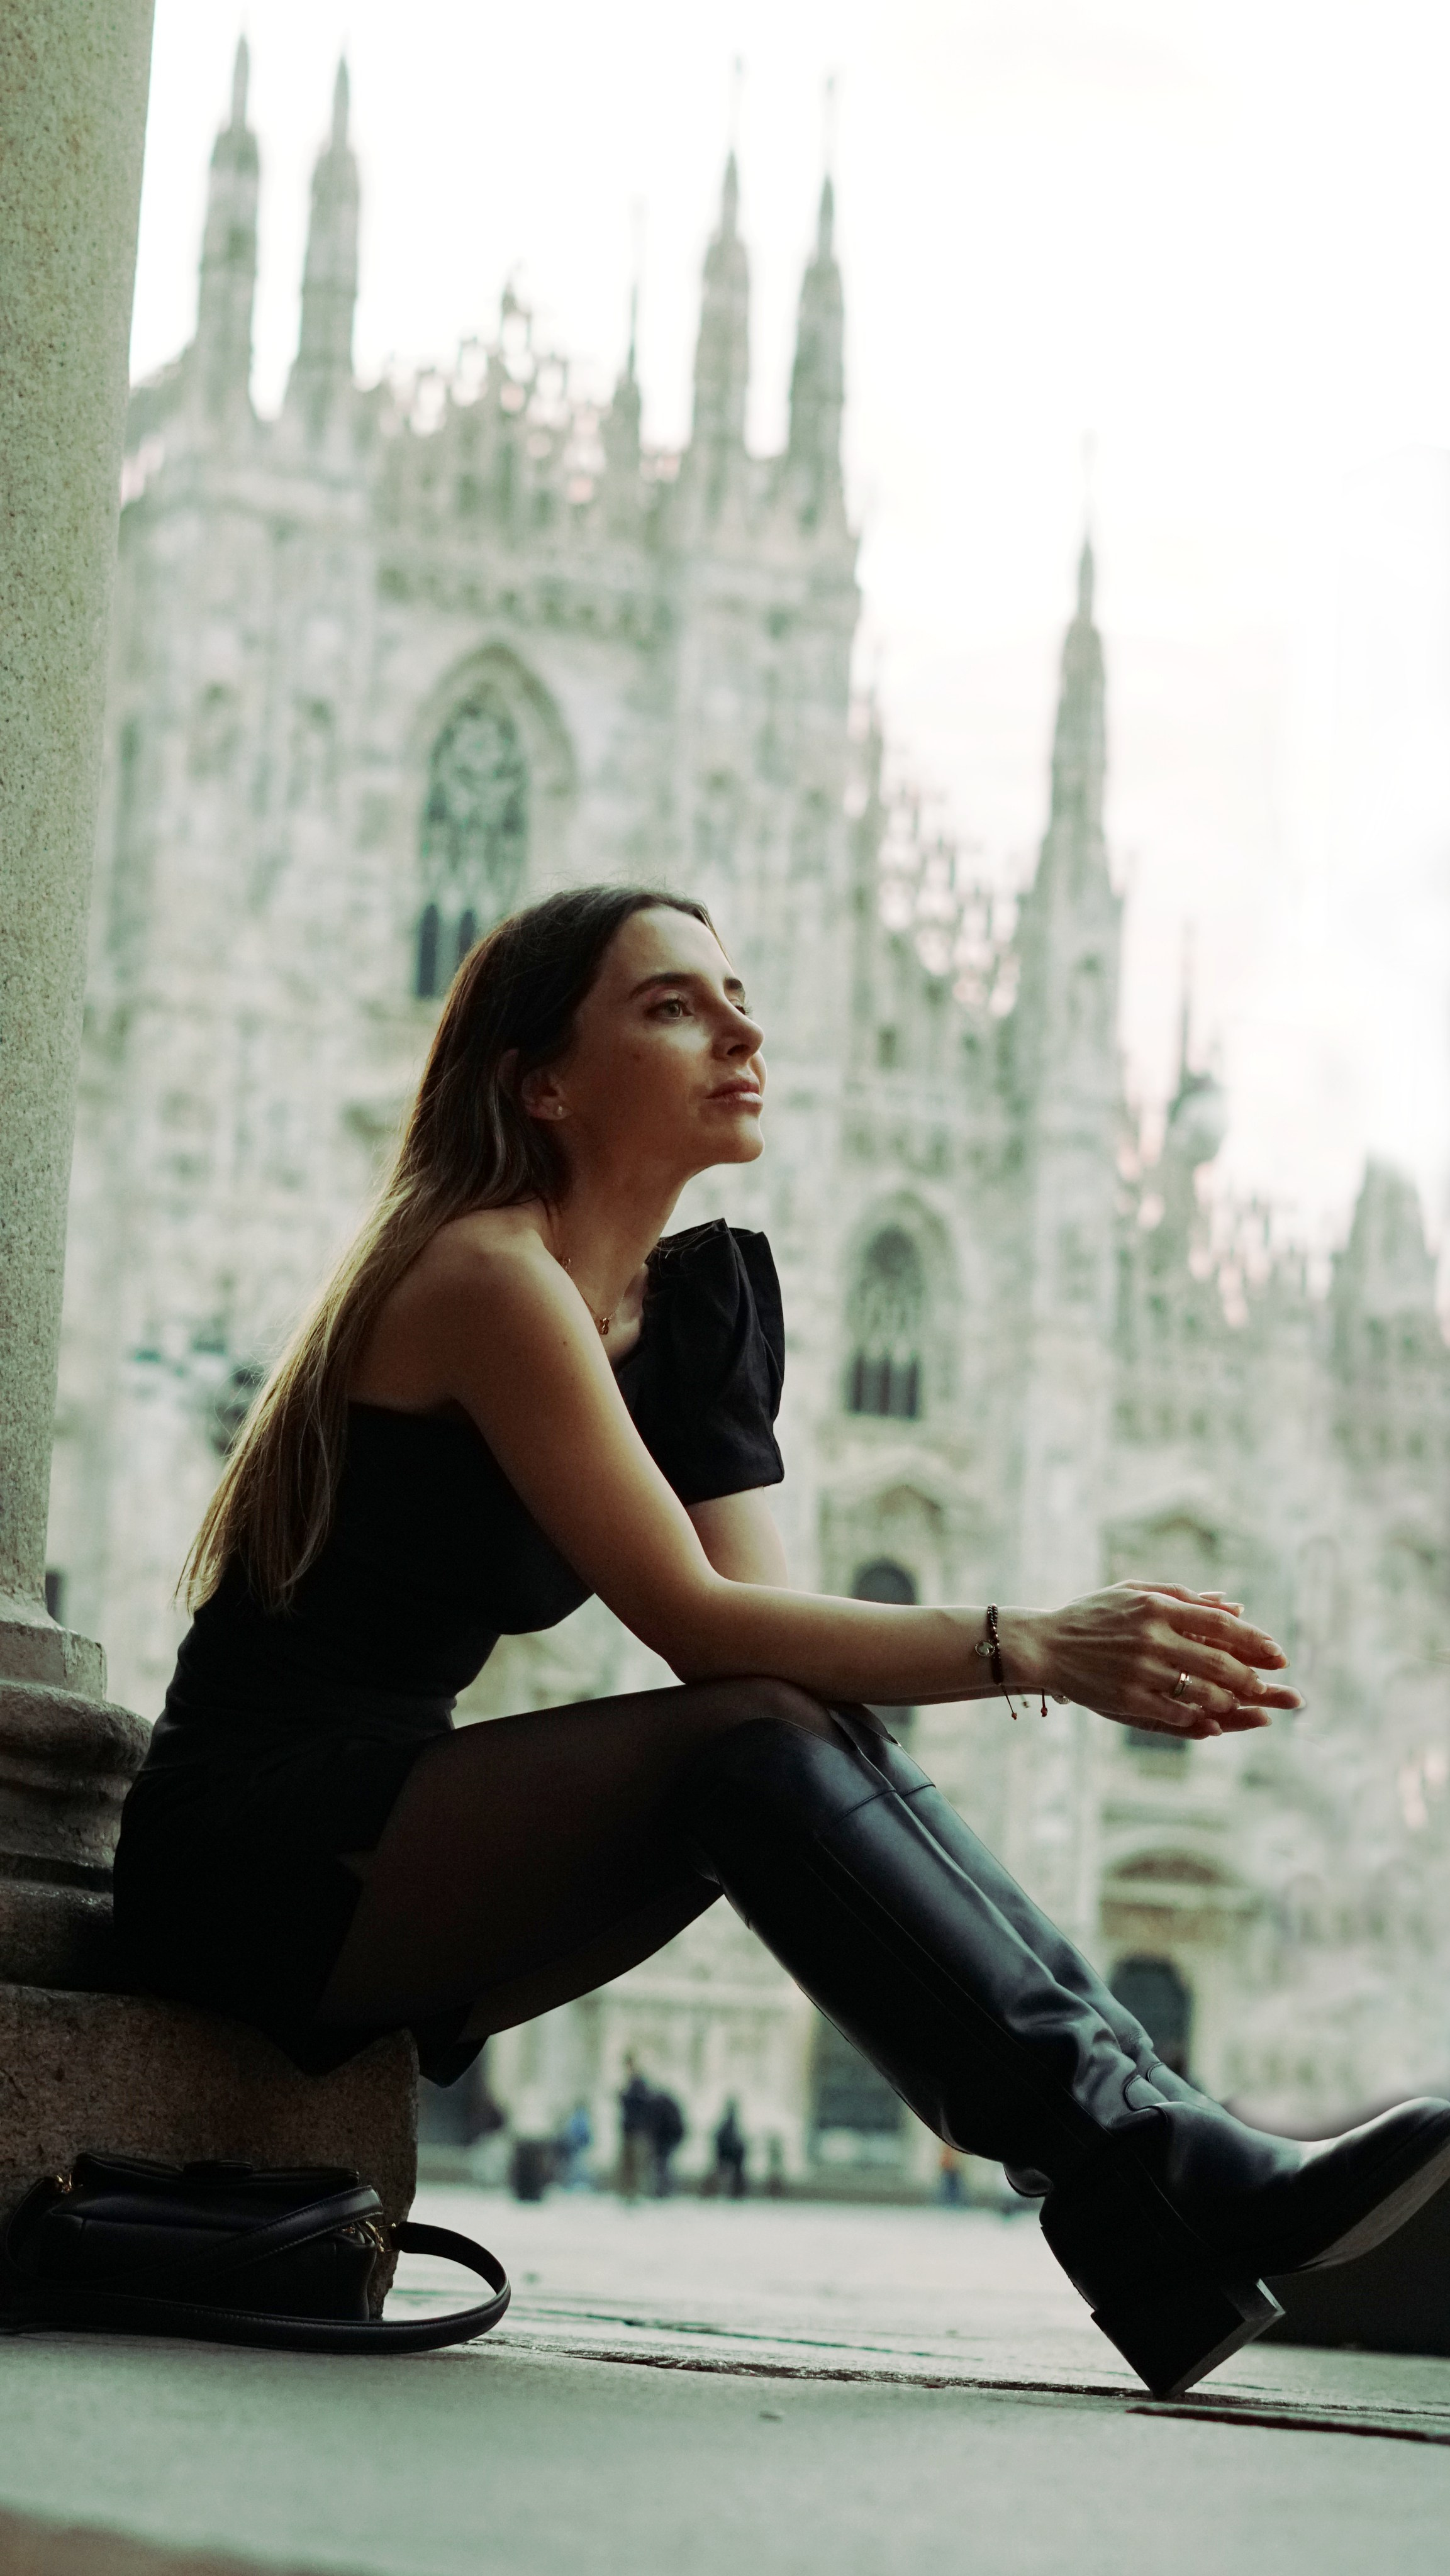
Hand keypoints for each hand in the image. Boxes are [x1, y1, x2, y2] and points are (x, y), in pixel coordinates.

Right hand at [1003, 1581, 1301, 1738]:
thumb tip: (1234, 1605)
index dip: (1254, 1640)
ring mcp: (1140, 1670)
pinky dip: (1198, 1718)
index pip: (1219, 1624)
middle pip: (1219, 1662)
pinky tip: (1210, 1720)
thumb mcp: (1134, 1593)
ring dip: (1230, 1701)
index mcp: (1156, 1607)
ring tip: (1242, 1703)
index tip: (1277, 1654)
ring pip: (1202, 1692)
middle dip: (1252, 1677)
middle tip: (1270, 1686)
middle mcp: (1152, 1637)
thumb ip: (1184, 1596)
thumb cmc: (1092, 1615)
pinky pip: (1175, 1713)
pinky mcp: (1128, 1698)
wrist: (1044, 1645)